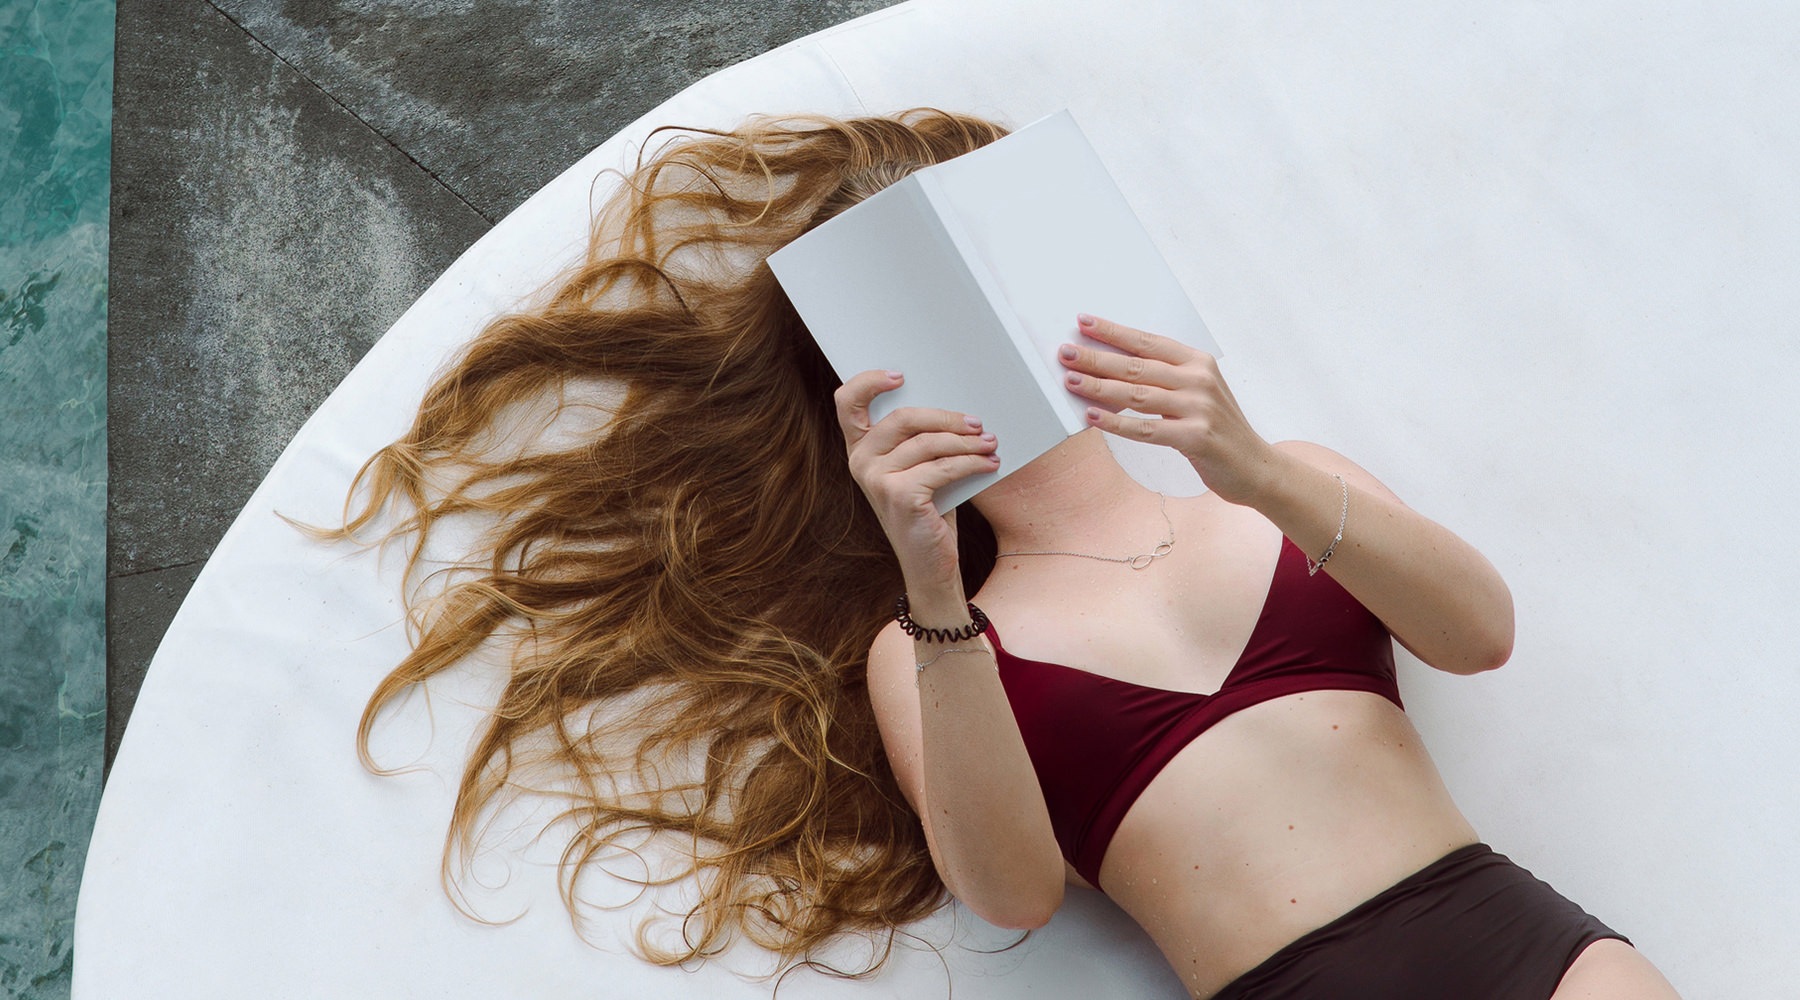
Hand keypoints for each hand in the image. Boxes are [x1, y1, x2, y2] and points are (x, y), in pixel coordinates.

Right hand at [835, 370, 1000, 587]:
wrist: (931, 564)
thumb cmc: (929, 510)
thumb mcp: (919, 469)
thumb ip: (920, 438)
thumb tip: (957, 407)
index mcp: (860, 449)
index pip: (847, 402)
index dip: (869, 382)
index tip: (900, 375)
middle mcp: (860, 462)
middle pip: (903, 417)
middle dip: (946, 417)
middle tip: (977, 424)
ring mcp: (875, 480)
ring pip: (929, 443)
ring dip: (967, 442)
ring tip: (990, 445)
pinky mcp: (899, 496)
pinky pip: (942, 467)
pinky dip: (971, 463)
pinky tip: (989, 464)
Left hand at [1058, 314, 1275, 505]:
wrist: (1255, 466)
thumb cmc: (1217, 428)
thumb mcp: (1196, 393)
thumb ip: (1163, 380)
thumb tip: (1111, 370)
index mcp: (1198, 362)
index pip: (1148, 341)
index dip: (1114, 332)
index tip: (1084, 323)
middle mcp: (1199, 379)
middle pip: (1137, 365)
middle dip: (1097, 358)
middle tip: (1066, 353)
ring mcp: (1199, 407)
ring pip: (1138, 394)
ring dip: (1100, 387)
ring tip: (1072, 381)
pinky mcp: (1196, 437)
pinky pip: (1146, 429)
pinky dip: (1116, 423)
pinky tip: (1093, 417)